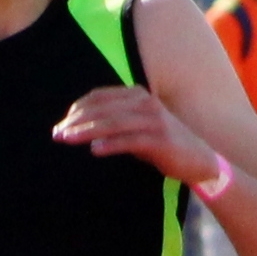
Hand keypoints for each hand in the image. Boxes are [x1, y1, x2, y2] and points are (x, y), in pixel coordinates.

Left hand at [52, 84, 218, 186]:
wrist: (199, 160)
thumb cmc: (162, 144)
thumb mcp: (136, 126)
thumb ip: (113, 121)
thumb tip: (78, 127)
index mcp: (137, 95)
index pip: (99, 97)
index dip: (77, 109)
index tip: (61, 125)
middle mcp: (145, 103)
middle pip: (102, 108)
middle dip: (76, 121)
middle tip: (57, 134)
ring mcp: (154, 120)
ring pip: (113, 123)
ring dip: (87, 131)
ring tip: (68, 139)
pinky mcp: (160, 139)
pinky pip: (130, 140)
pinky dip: (111, 144)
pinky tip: (94, 150)